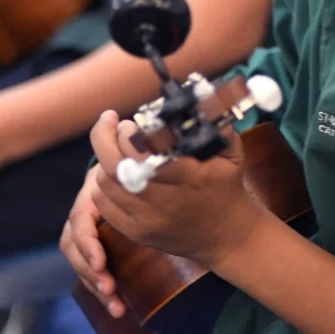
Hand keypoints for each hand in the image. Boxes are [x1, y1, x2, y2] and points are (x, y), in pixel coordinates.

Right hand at [60, 163, 126, 317]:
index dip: (88, 245)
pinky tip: (116, 305)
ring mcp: (84, 235)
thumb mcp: (126, 169)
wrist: (121, 171)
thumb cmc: (126, 170)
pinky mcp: (93, 248)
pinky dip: (100, 289)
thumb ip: (133, 174)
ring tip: (117, 307)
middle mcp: (81, 219)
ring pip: (80, 264)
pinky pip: (90, 271)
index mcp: (88, 198)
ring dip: (95, 288)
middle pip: (76, 250)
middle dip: (91, 274)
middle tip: (111, 290)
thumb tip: (145, 176)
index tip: (100, 263)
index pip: (80, 223)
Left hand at [90, 112, 262, 272]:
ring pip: (106, 186)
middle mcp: (164, 202)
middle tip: (113, 123)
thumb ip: (217, 125)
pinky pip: (104, 206)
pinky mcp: (137, 233)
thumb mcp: (232, 154)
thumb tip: (201, 97)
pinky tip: (113, 172)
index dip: (128, 136)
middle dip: (106, 139)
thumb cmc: (228, 188)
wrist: (227, 237)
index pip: (144, 156)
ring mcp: (147, 221)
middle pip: (116, 169)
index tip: (130, 122)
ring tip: (115, 146)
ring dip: (104, 160)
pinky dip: (102, 184)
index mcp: (187, 178)